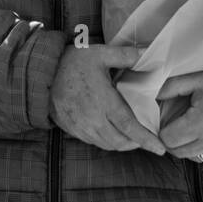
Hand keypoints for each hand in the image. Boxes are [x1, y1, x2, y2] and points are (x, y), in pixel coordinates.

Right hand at [49, 43, 166, 155]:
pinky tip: (110, 132)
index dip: (146, 139)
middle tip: (147, 138)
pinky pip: (93, 141)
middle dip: (136, 143)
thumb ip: (125, 55)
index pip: (130, 127)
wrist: (41, 73)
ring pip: (107, 144)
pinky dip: (106, 141)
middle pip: (121, 141)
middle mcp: (93, 119)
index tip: (161, 149)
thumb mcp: (100, 53)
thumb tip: (147, 54)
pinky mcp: (71, 129)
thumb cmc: (72, 61)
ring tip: (131, 136)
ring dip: (122, 143)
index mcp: (104, 101)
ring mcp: (81, 127)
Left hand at [157, 67, 202, 160]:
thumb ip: (173, 86)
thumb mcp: (200, 78)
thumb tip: (151, 93)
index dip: (162, 131)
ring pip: (191, 156)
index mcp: (200, 121)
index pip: (168, 139)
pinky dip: (201, 149)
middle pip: (177, 151)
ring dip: (185, 146)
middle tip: (174, 126)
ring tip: (189, 129)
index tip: (165, 122)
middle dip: (171, 140)